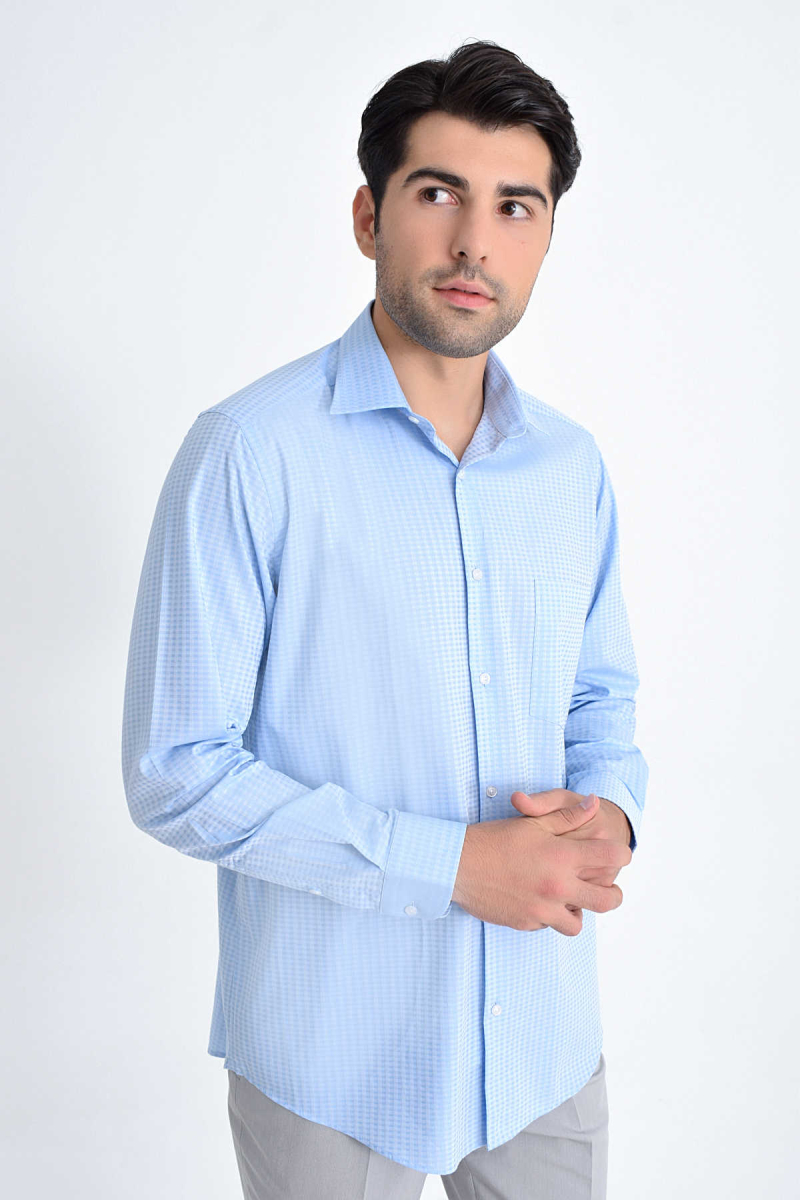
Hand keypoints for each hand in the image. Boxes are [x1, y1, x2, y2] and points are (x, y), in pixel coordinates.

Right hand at [451, 793, 629, 934]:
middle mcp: (558, 886)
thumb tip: (594, 803)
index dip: (621, 854)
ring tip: (568, 898)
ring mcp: (542, 909)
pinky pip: (548, 925)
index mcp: (562, 857)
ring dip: (577, 911)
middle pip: (607, 900)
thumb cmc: (495, 839)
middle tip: (609, 890)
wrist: (459, 865)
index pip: (611, 857)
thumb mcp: (533, 822)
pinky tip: (535, 899)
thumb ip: (568, 816)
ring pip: (578, 923)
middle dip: (614, 895)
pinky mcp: (526, 923)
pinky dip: (547, 915)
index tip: (618, 855)